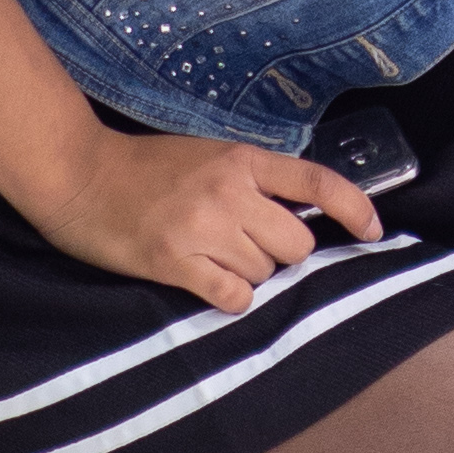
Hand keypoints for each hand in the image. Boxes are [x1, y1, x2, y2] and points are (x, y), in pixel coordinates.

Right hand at [46, 128, 379, 314]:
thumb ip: (250, 180)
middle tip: (244, 247)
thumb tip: (294, 219)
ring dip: (247, 275)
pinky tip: (205, 282)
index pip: (317, 183)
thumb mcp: (207, 155)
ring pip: (264, 274)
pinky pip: (232, 297)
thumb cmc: (144, 166)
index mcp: (241, 160)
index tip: (374, 231)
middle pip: (295, 245)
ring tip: (210, 257)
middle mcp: (229, 191)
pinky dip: (228, 297)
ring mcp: (202, 227)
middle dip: (279, 256)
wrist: (79, 174)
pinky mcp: (174, 262)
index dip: (355, 209)